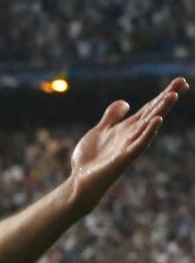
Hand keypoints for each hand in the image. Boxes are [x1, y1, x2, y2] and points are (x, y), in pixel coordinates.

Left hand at [68, 77, 187, 211]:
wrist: (79, 181)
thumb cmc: (90, 159)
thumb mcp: (99, 131)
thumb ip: (111, 117)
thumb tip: (126, 103)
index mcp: (127, 128)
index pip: (149, 108)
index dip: (163, 94)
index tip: (180, 81)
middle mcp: (132, 135)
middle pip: (153, 112)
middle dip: (167, 98)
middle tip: (183, 82)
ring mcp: (129, 146)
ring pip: (149, 125)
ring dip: (161, 110)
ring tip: (172, 95)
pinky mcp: (124, 158)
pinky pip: (139, 143)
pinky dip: (148, 132)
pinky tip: (157, 120)